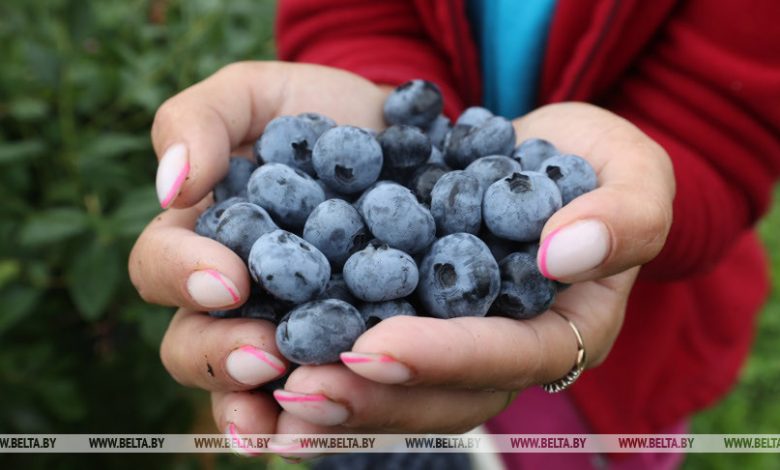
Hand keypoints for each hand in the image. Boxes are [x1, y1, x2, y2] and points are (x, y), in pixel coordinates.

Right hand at [128, 61, 389, 437]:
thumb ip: (198, 121)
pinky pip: (328, 393)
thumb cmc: (318, 112)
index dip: (183, 277)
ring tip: (298, 413)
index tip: (228, 279)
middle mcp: (235, 299)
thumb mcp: (255, 94)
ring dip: (265, 408)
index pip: (161, 268)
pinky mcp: (348, 349)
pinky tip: (350, 421)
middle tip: (265, 355)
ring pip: (252, 388)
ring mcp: (289, 329)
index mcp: (201, 240)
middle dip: (220, 358)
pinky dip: (332, 415)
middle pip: (194, 347)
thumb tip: (168, 186)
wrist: (404, 137)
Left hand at [265, 102, 673, 447]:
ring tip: (266, 388)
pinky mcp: (409, 314)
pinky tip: (263, 357)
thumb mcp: (635, 173)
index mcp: (563, 331)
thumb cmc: (599, 163)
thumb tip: (565, 253)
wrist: (544, 155)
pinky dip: (318, 358)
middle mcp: (502, 353)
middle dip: (371, 396)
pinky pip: (365, 349)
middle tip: (299, 389)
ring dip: (332, 393)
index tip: (374, 346)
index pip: (505, 357)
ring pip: (396, 389)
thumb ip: (625, 216)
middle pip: (440, 395)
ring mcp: (453, 340)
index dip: (443, 356)